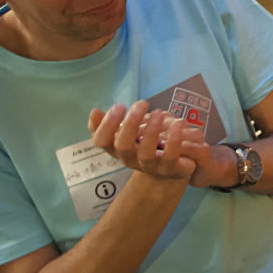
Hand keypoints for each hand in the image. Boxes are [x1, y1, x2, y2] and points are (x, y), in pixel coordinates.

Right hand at [86, 100, 201, 183]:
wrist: (170, 168)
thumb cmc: (145, 145)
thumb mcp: (127, 133)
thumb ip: (109, 123)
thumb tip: (94, 111)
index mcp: (116, 148)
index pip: (101, 140)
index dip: (107, 124)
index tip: (119, 106)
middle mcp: (129, 159)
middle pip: (122, 145)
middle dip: (130, 123)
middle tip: (141, 103)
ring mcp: (149, 166)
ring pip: (145, 153)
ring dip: (151, 131)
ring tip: (159, 113)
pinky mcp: (169, 169)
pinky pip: (170, 157)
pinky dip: (174, 140)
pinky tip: (178, 123)